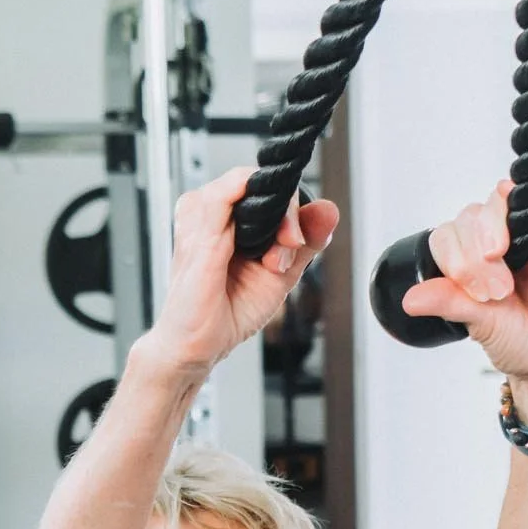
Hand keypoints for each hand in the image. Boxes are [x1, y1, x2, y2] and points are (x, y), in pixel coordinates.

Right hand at [137, 167, 338, 384]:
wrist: (199, 346)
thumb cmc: (229, 310)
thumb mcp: (280, 273)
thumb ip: (305, 241)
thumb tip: (329, 210)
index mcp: (225, 218)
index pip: (263, 186)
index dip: (289, 208)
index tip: (296, 242)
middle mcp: (208, 213)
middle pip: (257, 182)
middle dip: (285, 213)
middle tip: (289, 250)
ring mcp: (199, 220)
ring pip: (245, 184)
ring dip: (275, 218)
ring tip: (275, 261)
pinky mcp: (197, 236)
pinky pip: (224, 197)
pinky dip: (255, 210)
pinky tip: (266, 238)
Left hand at [401, 182, 527, 427]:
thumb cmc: (517, 342)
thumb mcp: (478, 325)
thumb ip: (449, 304)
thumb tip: (410, 299)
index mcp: (465, 265)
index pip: (447, 239)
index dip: (454, 257)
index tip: (472, 289)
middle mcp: (490, 246)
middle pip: (471, 218)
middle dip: (475, 251)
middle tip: (495, 288)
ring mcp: (521, 239)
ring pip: (501, 205)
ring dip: (495, 222)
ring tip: (501, 253)